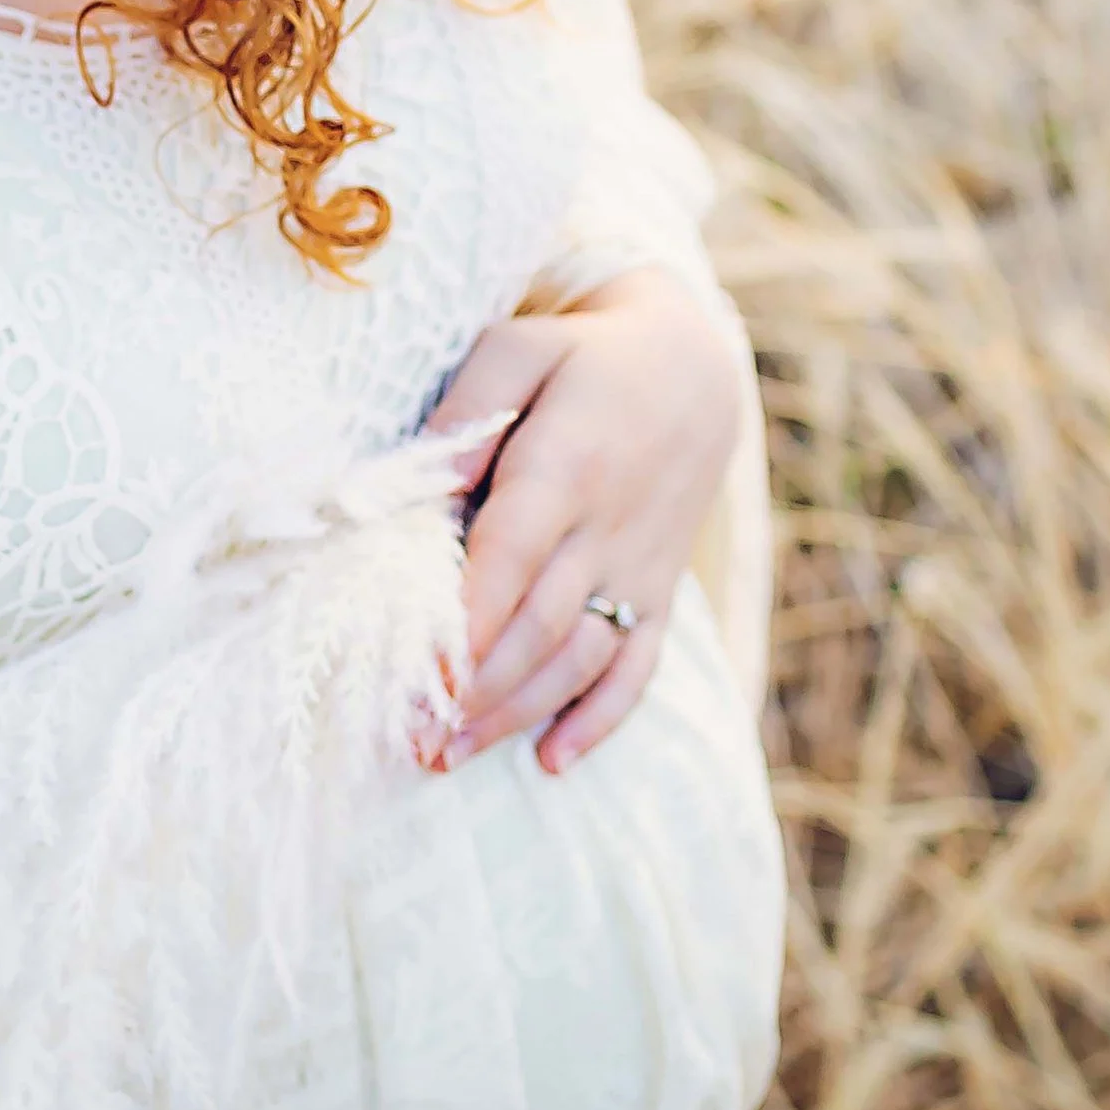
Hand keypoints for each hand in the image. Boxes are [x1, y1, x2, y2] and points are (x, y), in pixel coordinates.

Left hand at [426, 266, 743, 775]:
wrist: (696, 370)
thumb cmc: (584, 358)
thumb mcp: (521, 348)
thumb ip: (470, 407)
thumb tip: (431, 478)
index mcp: (567, 465)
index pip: (513, 551)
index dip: (470, 615)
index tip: (423, 670)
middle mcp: (607, 528)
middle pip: (540, 623)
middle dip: (476, 687)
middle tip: (413, 737)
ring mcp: (637, 569)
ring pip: (581, 657)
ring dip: (518, 713)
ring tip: (450, 755)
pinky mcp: (657, 591)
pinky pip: (638, 667)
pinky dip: (599, 719)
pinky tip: (551, 761)